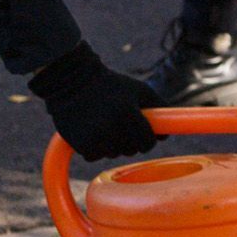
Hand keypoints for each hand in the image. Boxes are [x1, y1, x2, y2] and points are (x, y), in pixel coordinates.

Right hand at [29, 42, 160, 159]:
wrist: (71, 80)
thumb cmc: (111, 85)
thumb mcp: (139, 90)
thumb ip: (159, 108)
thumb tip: (166, 136)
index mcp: (128, 113)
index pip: (148, 143)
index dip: (147, 138)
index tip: (142, 130)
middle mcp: (112, 128)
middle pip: (131, 150)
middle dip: (130, 140)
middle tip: (120, 123)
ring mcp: (95, 138)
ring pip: (113, 154)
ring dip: (112, 144)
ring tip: (104, 124)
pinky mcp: (80, 144)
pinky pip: (95, 156)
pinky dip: (95, 148)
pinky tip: (91, 130)